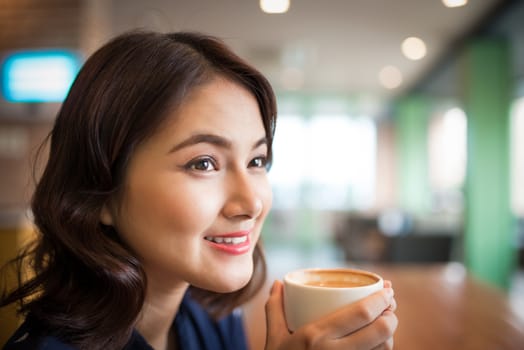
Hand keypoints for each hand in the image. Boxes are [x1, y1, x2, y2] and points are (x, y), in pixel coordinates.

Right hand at [264, 280, 397, 349]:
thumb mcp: (274, 339)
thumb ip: (275, 309)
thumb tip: (277, 284)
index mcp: (315, 336)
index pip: (361, 313)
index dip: (381, 300)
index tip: (387, 289)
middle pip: (380, 331)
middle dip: (391, 316)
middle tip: (389, 307)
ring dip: (390, 335)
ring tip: (385, 323)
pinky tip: (379, 343)